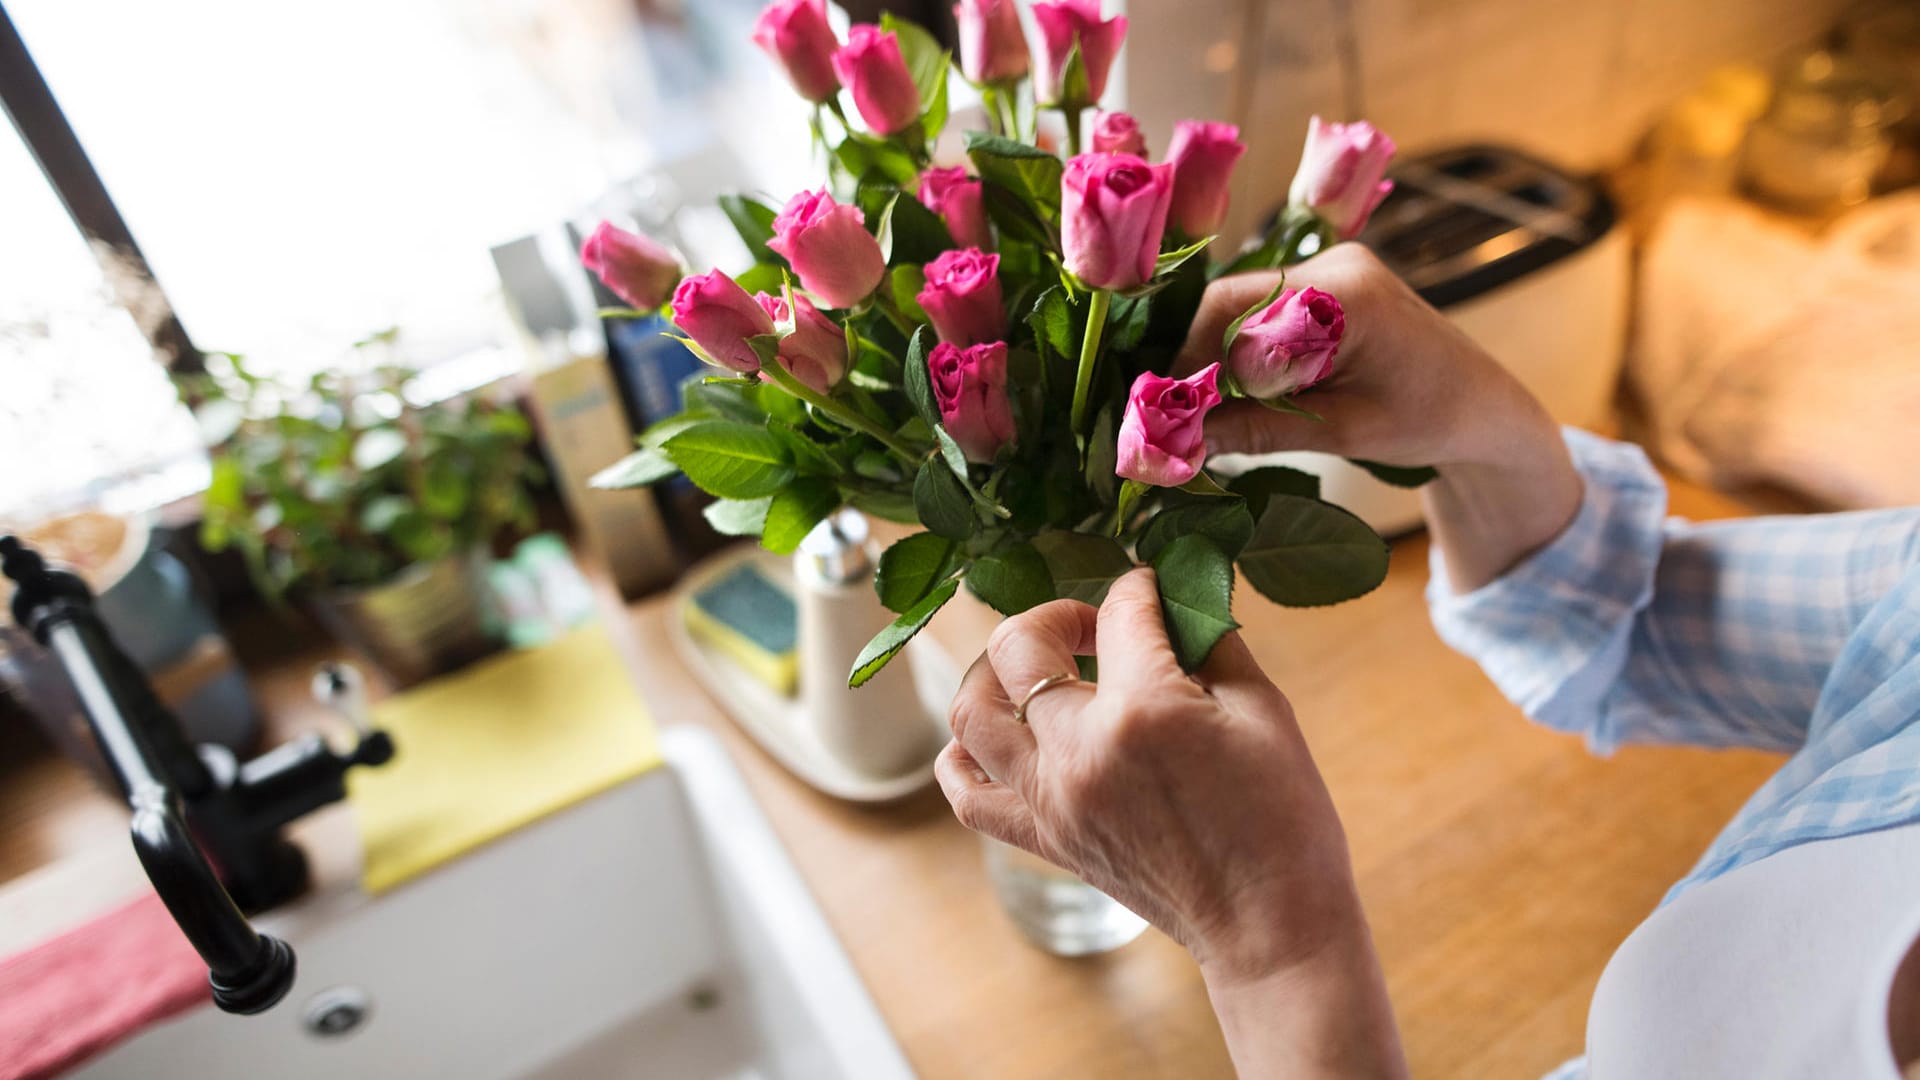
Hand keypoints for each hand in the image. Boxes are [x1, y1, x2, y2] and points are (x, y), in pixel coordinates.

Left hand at [937, 569, 1406, 1077]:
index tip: (1153, 589)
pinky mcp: (1044, 839)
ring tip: (1037, 671)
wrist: (1268, 925)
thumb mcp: (1265, 710)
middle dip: (1056, 615)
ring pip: (970, 713)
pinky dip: (965, 755)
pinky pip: (968, 793)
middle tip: (1094, 628)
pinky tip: (1000, 736)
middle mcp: (1079, 752)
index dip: (1139, 587)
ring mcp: (1052, 800)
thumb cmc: (1283, 819)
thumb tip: (1180, 592)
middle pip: (1018, 648)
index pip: (1118, 613)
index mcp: (1145, 712)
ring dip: (995, 673)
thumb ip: (1212, 639)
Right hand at [1178, 245, 1583, 591]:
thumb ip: (1256, 428)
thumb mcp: (1339, 432)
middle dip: (1199, 358)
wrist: (1484, 408)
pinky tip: (1238, 392)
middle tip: (1176, 414)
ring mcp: (1334, 269)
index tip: (1166, 409)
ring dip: (1220, 357)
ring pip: (1243, 307)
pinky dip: (1245, 351)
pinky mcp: (1330, 286)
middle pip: (1232, 300)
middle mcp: (1336, 266)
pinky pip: (1266, 312)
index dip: (1190, 357)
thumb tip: (1178, 443)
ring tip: (1205, 410)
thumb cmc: (1428, 422)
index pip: (1235, 308)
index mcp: (1346, 294)